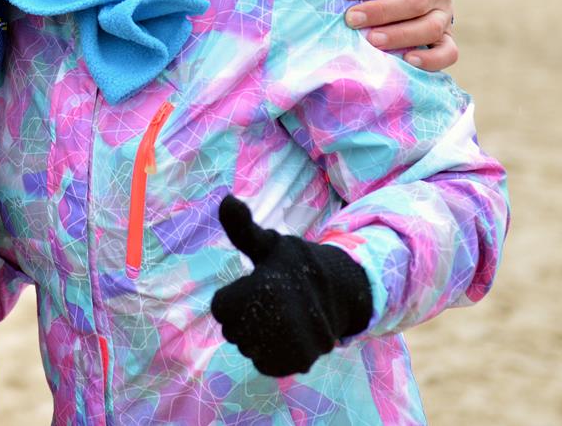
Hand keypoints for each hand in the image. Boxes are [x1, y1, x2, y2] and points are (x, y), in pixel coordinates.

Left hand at [210, 195, 372, 376]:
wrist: (341, 293)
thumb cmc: (295, 265)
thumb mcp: (268, 243)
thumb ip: (242, 228)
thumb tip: (227, 198)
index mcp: (264, 288)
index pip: (220, 307)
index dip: (235, 295)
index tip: (258, 285)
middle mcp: (277, 321)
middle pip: (231, 330)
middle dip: (244, 315)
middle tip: (270, 301)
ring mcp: (288, 345)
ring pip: (246, 347)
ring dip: (256, 334)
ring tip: (279, 317)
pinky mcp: (297, 364)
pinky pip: (263, 363)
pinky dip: (269, 352)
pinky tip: (284, 335)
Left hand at [341, 0, 455, 70]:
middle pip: (416, 2)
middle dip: (382, 11)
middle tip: (351, 18)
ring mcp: (446, 16)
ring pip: (431, 28)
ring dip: (400, 36)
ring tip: (372, 41)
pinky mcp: (447, 39)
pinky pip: (448, 53)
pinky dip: (431, 60)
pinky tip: (407, 60)